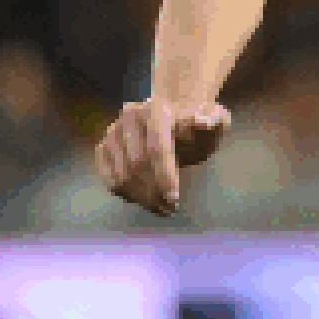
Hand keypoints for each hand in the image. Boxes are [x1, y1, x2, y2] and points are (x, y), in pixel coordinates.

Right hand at [97, 99, 231, 216]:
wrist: (173, 118)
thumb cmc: (196, 125)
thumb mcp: (214, 120)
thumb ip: (215, 120)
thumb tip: (204, 122)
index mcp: (155, 110)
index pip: (156, 149)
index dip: (165, 176)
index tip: (174, 199)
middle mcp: (128, 118)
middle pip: (136, 165)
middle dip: (154, 191)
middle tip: (171, 208)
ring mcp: (112, 133)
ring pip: (120, 176)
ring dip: (141, 198)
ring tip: (161, 209)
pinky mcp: (103, 148)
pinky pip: (108, 179)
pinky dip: (126, 195)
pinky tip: (145, 202)